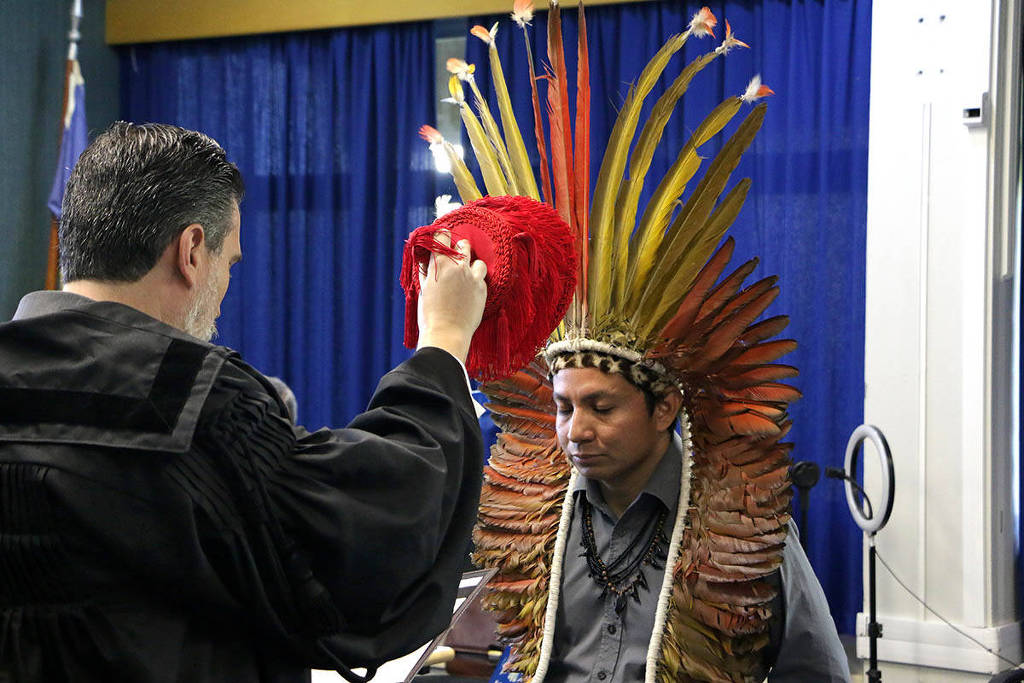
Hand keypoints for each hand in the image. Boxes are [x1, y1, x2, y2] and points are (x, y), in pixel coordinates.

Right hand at [416, 232, 487, 362]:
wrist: (447, 334)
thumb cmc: (430, 314)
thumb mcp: (424, 288)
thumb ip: (427, 270)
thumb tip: (427, 259)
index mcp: (440, 264)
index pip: (443, 236)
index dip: (441, 235)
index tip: (441, 238)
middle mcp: (459, 267)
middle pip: (463, 244)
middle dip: (458, 249)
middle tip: (452, 260)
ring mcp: (473, 278)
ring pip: (478, 261)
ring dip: (471, 265)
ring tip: (464, 276)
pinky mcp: (483, 290)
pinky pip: (482, 278)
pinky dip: (476, 281)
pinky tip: (468, 291)